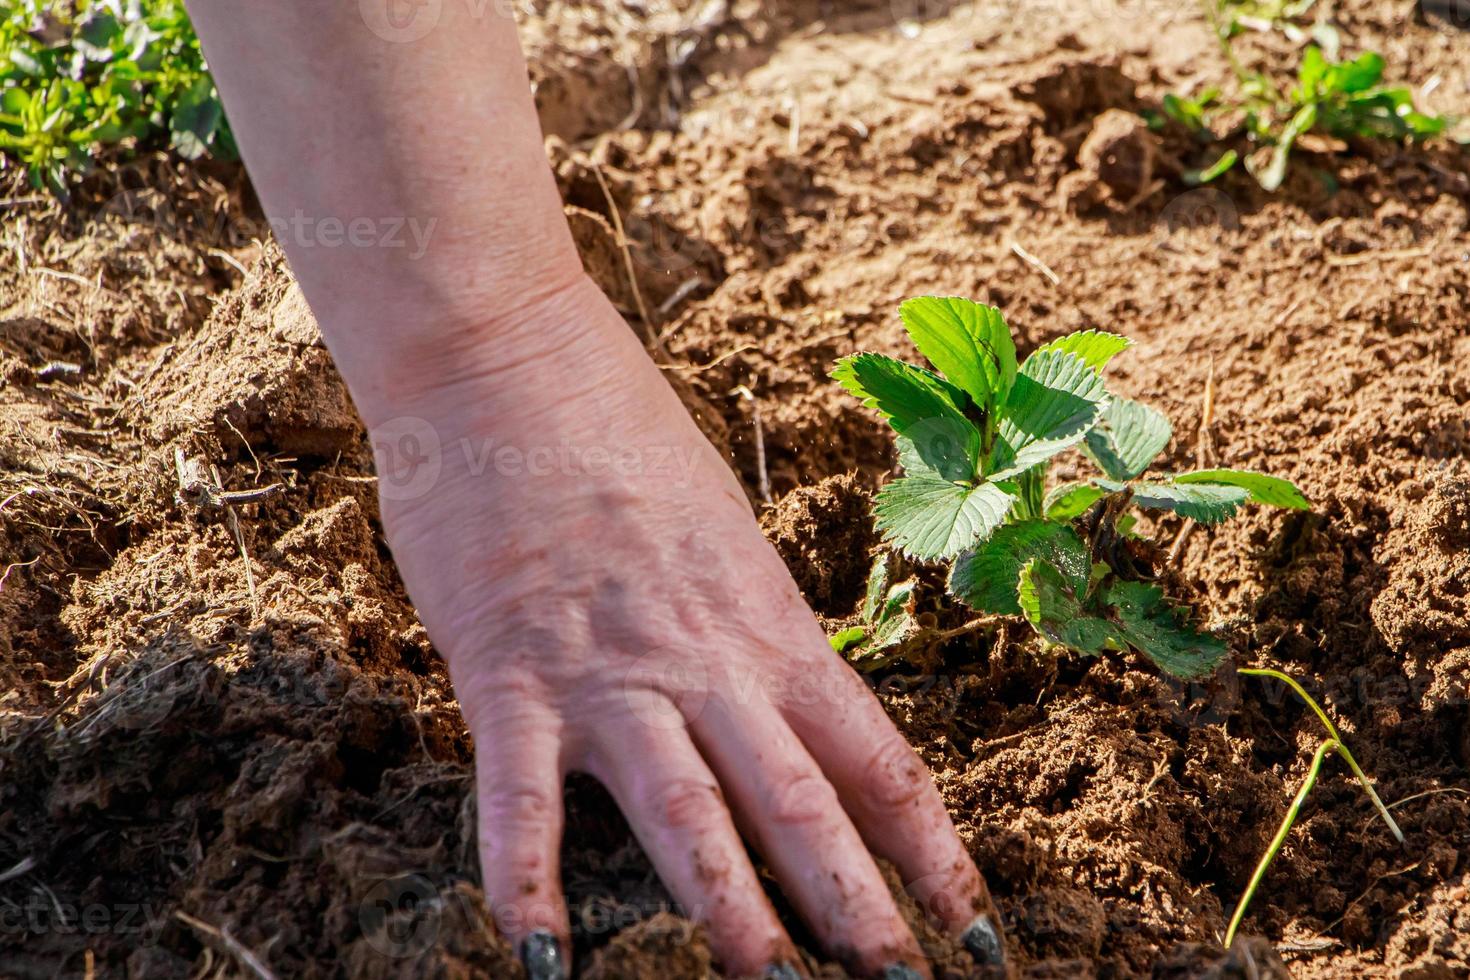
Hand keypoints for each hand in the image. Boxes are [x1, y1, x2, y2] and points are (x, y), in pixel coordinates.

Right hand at [370, 279, 1005, 978]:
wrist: (508, 352)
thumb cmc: (617, 428)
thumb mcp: (720, 527)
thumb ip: (747, 622)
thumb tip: (776, 694)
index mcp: (768, 621)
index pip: (875, 756)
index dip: (931, 850)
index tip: (975, 928)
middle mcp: (709, 658)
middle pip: (803, 804)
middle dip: (861, 910)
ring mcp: (611, 671)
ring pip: (689, 814)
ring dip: (732, 917)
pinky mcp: (508, 672)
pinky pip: (522, 797)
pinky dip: (528, 882)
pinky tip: (540, 965)